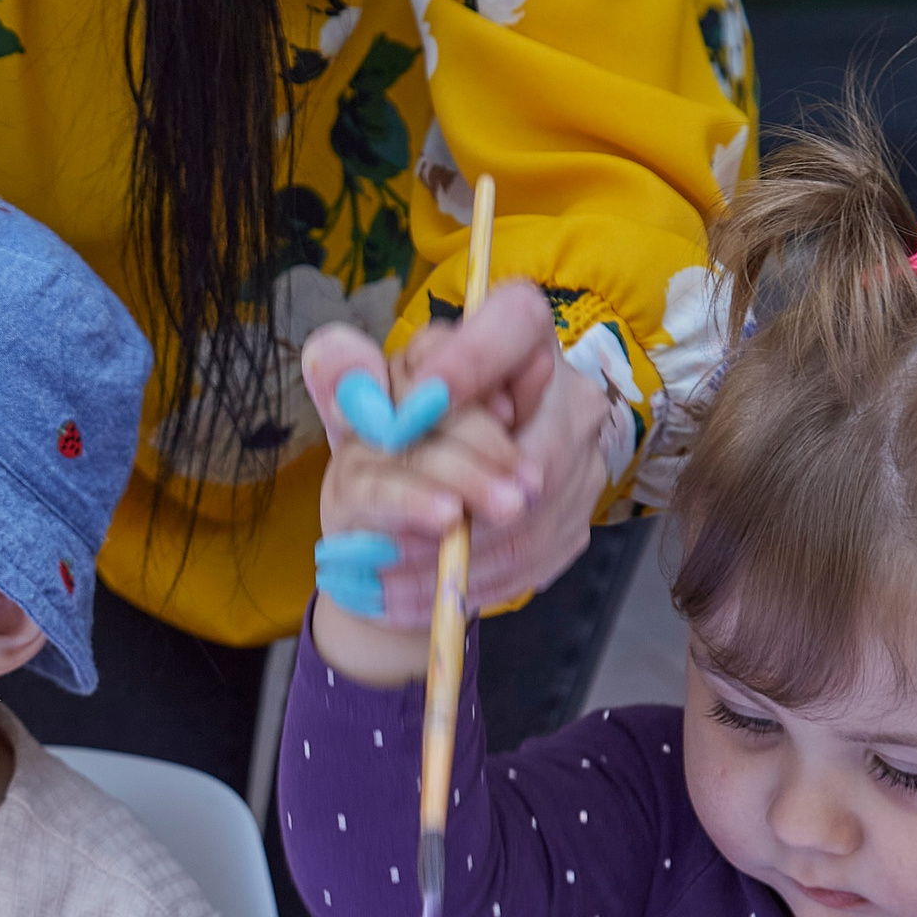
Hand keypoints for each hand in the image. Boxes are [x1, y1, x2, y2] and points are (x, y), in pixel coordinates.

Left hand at [299, 283, 608, 677]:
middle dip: (456, 493)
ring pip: (527, 518)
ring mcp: (581, 461)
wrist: (430, 496)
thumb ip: (346, 375)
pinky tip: (402, 595)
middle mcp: (565, 393)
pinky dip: (460, 583)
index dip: (474, 360)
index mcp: (517, 336)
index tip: (415, 407)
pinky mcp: (573, 521)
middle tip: (387, 534)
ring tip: (374, 575)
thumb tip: (335, 360)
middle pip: (530, 447)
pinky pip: (526, 561)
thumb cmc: (398, 432)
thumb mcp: (364, 402)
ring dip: (448, 555)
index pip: (519, 322)